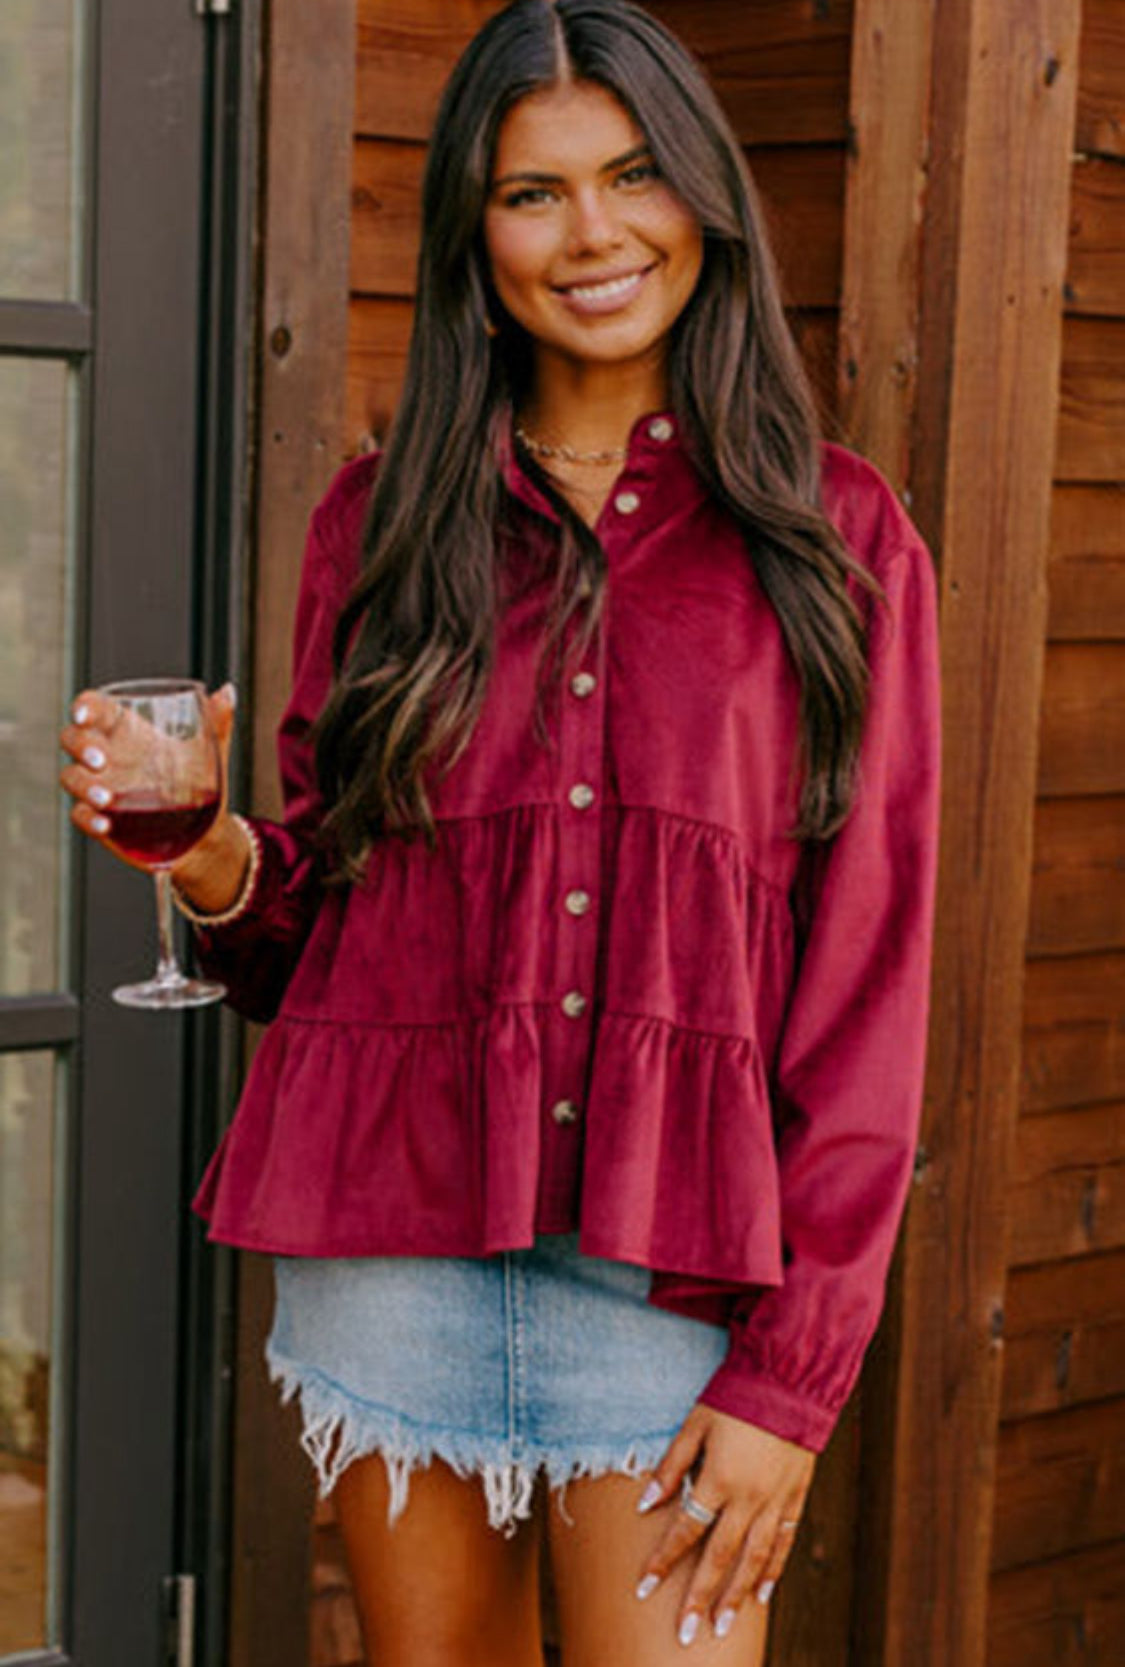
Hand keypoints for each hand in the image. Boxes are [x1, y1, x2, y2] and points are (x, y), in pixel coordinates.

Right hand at [59, 682, 237, 872]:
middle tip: (101, 759)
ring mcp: (100, 786)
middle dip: (80, 745)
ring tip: (107, 798)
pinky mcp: (100, 818)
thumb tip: (228, 691)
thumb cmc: (199, 782)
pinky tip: (106, 823)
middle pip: (72, 739)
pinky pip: (81, 816)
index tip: (84, 713)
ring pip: (71, 777)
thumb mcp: (209, 751)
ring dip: (83, 785)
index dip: (84, 706)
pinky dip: (89, 818)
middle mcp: (107, 756)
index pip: (94, 708)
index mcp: (127, 730)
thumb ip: (216, 721)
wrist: (203, 831)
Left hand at [633, 1402, 815, 1645]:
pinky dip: (773, 1569)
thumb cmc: (735, 1395)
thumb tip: (645, 1504)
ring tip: (721, 1625)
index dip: (664, 1561)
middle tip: (686, 1636)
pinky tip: (762, 1593)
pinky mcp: (796, 1494)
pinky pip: (784, 1540)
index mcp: (720, 1479)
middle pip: (720, 1557)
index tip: (644, 1589)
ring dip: (736, 1595)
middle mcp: (749, 1498)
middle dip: (700, 1598)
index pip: (686, 1530)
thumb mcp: (695, 1423)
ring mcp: (776, 1500)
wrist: (791, 1377)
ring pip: (755, 1558)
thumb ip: (672, 1466)